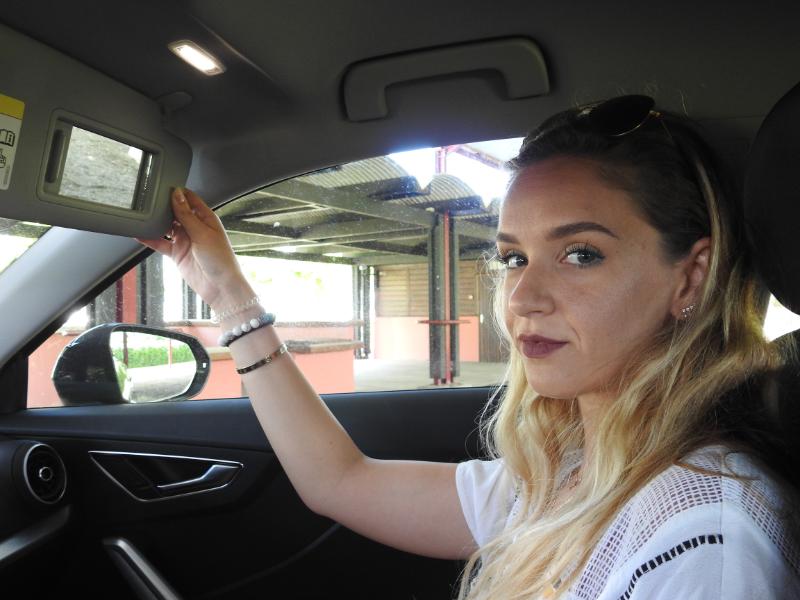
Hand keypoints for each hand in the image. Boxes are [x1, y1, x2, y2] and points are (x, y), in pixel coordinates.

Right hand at [137, 188, 253, 310]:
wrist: (220, 287)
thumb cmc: (221, 260)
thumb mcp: (202, 233)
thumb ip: (187, 215)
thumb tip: (177, 194)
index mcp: (206, 218)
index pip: (190, 199)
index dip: (177, 192)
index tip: (162, 185)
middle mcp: (195, 227)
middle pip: (176, 211)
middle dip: (163, 206)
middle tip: (147, 198)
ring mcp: (185, 240)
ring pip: (166, 226)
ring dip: (156, 222)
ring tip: (141, 213)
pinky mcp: (177, 253)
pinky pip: (161, 243)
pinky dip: (149, 239)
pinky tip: (139, 233)